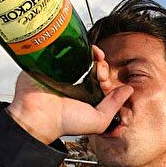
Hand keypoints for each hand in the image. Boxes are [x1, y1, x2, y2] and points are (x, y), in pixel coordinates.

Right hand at [6, 46, 132, 144]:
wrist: (38, 115)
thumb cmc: (64, 122)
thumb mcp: (99, 120)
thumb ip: (114, 106)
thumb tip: (128, 90)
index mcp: (86, 95)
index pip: (103, 80)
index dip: (108, 77)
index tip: (105, 81)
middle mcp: (75, 83)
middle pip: (95, 66)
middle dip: (102, 66)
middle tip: (99, 73)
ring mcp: (62, 71)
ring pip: (83, 55)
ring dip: (92, 53)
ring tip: (93, 58)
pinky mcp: (50, 60)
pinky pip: (65, 47)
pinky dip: (75, 44)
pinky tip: (83, 47)